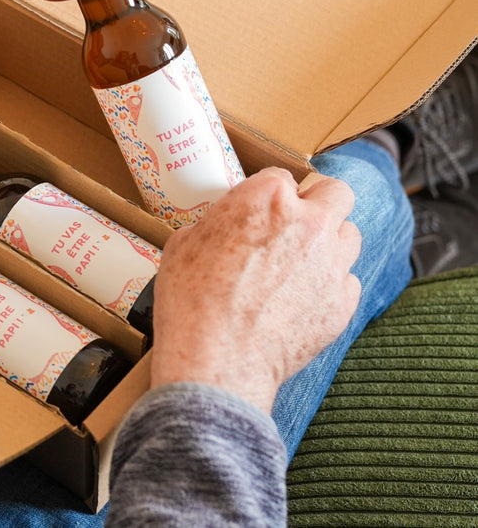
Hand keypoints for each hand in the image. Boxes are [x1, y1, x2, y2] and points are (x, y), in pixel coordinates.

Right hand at [150, 167, 361, 413]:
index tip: (258, 211)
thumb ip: (218, 222)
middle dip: (319, 203)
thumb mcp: (185, 243)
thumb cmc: (192, 300)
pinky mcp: (343, 302)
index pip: (281, 176)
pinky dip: (330, 284)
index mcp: (268, 197)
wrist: (216, 359)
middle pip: (337, 192)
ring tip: (301, 262)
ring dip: (330, 242)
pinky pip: (347, 280)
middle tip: (297, 221)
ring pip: (349, 235)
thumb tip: (223, 226)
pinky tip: (302, 299)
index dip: (267, 194)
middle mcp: (310, 222)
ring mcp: (332, 263)